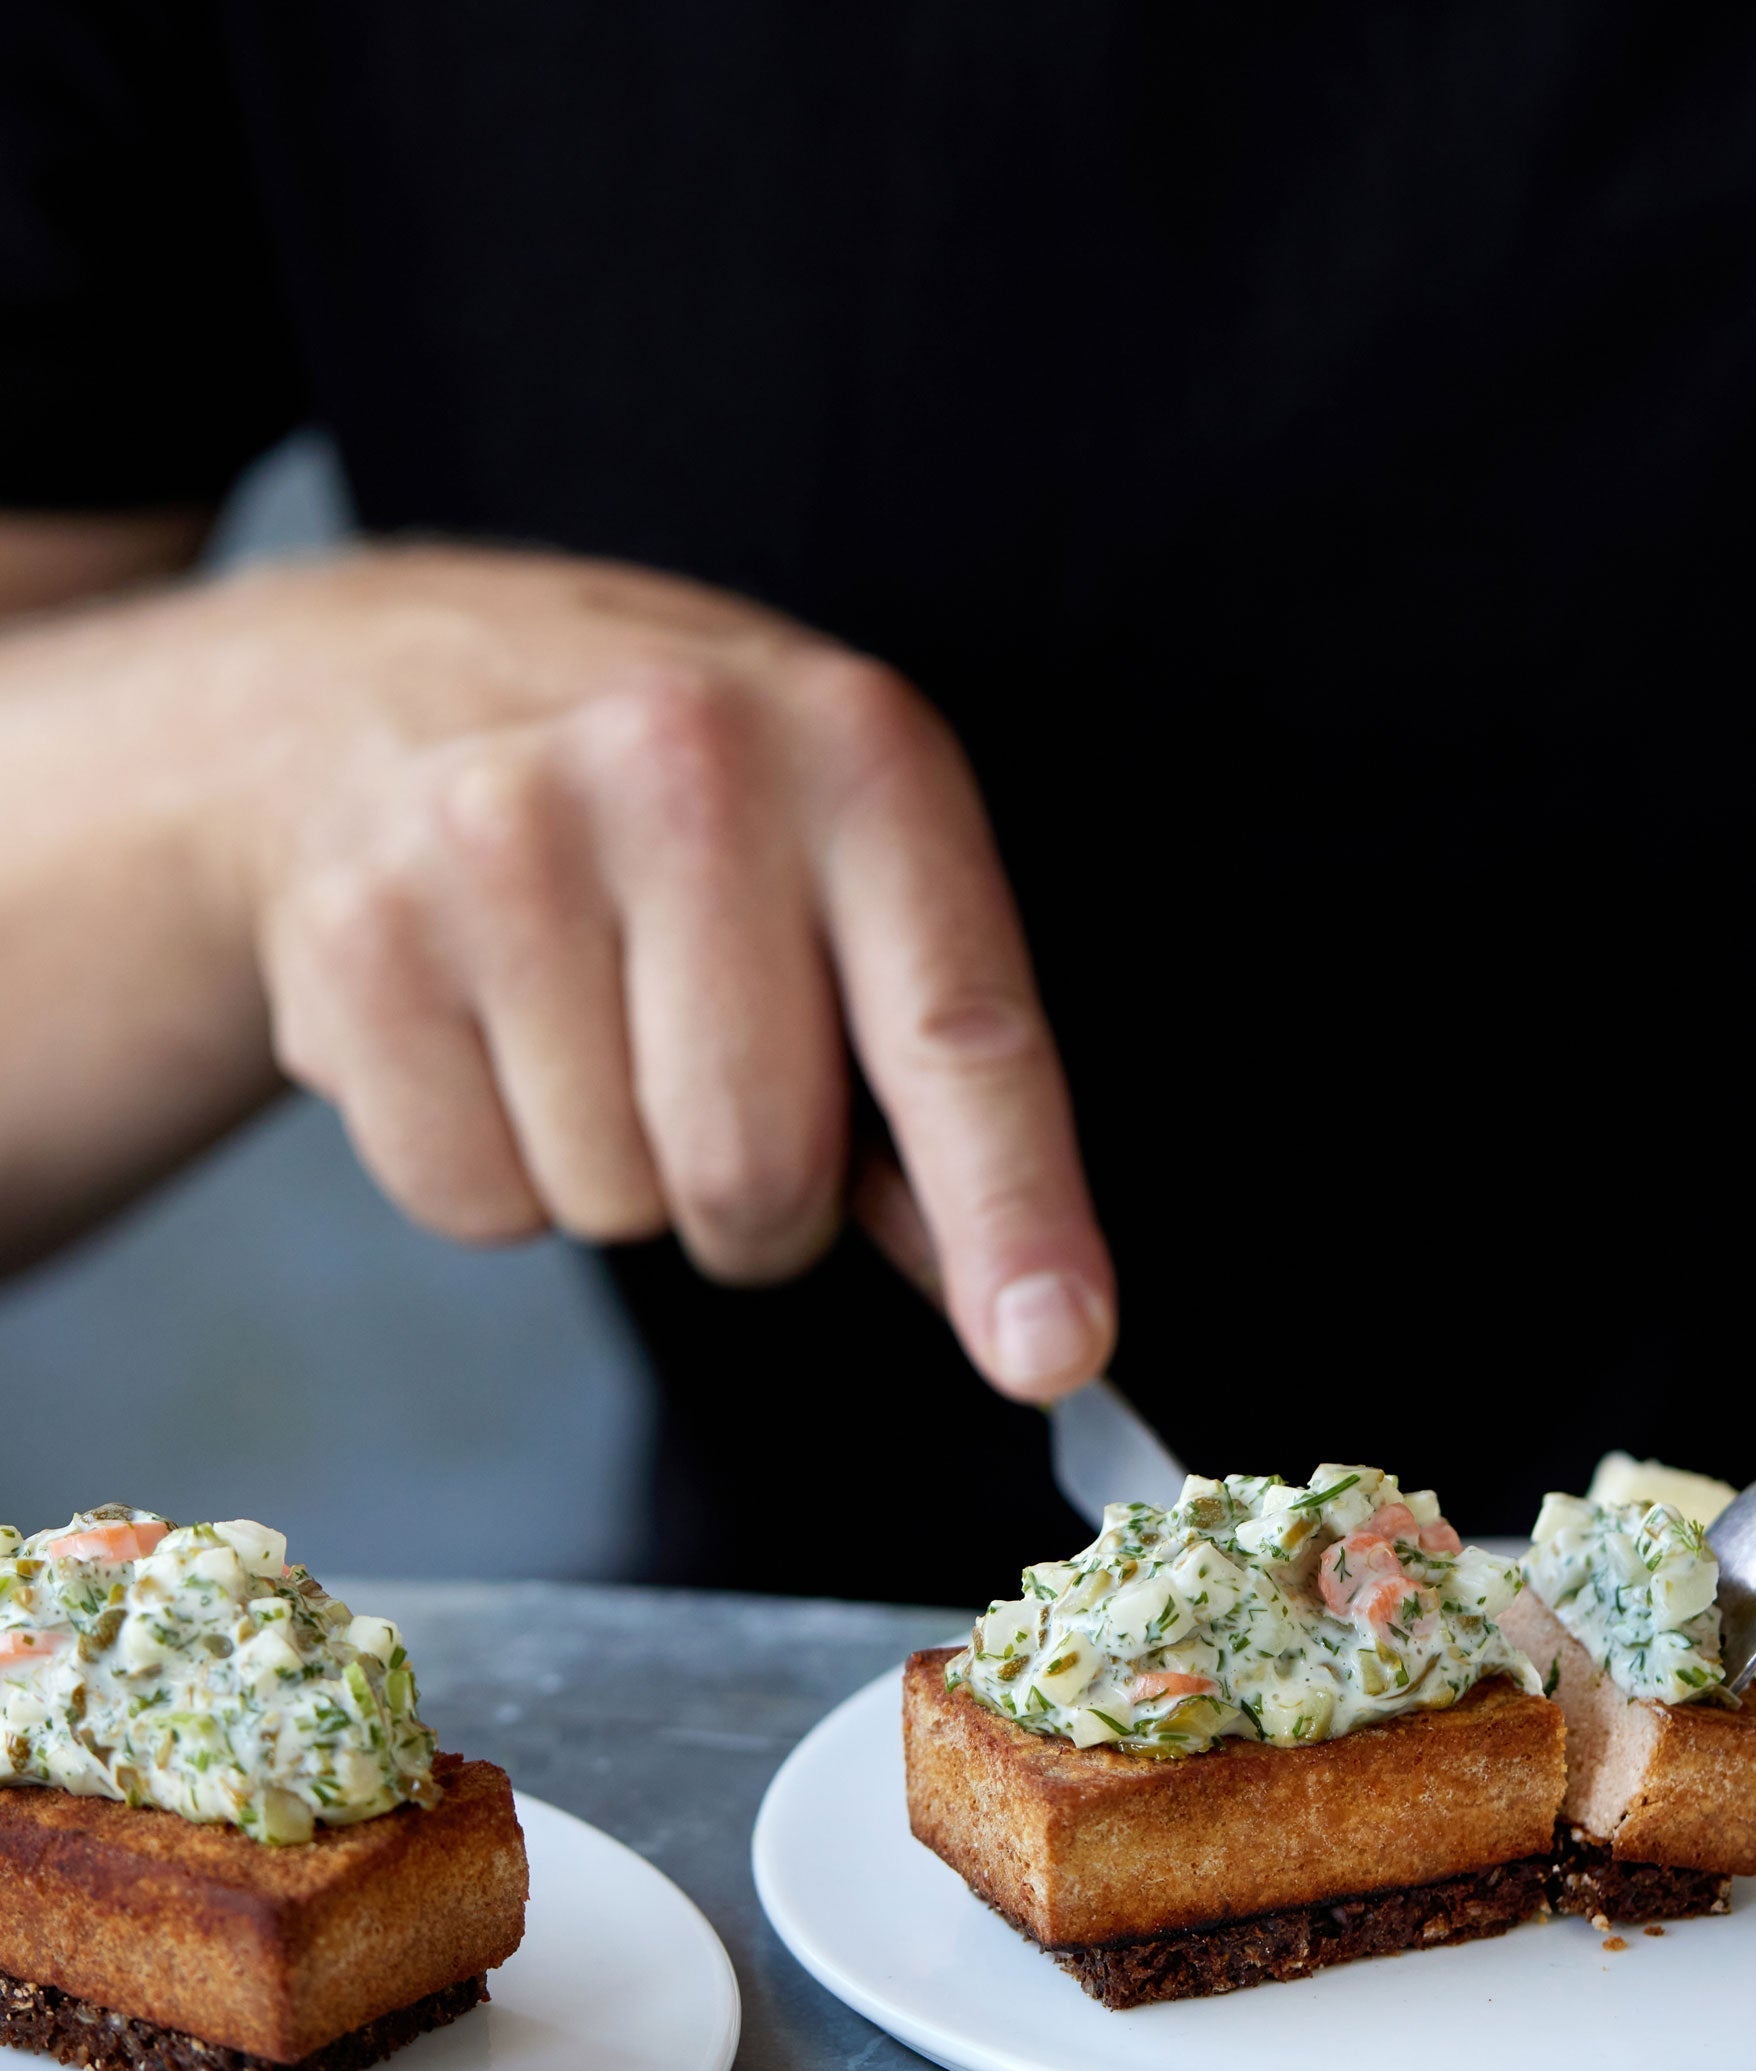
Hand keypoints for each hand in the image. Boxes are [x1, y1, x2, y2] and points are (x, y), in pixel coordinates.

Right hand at [176, 545, 1115, 1400]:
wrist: (376, 686)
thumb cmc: (666, 799)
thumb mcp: (841, 847)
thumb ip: (930, 1067)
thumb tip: (1019, 1306)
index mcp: (858, 755)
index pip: (957, 1034)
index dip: (1012, 1215)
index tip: (1051, 1354)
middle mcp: (684, 771)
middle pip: (755, 1174)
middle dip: (756, 1204)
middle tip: (716, 1088)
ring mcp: (500, 843)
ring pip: (610, 1204)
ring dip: (615, 1172)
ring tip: (579, 1016)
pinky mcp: (358, 936)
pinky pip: (472, 1200)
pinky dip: (492, 1168)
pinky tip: (481, 1031)